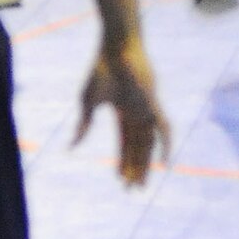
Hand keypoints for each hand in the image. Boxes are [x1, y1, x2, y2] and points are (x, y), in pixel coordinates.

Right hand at [74, 38, 170, 187]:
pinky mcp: (154, 103)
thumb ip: (83, 124)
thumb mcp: (88, 102)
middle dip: (135, 168)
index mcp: (123, 111)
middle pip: (138, 146)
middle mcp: (137, 112)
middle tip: (132, 190)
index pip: (125, 142)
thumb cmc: (101, 70)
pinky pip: (164, 128)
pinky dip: (166, 145)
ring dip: (145, 164)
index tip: (119, 180)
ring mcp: (147, 108)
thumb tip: (72, 146)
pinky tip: (163, 162)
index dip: (122, 161)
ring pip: (149, 142)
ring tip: (140, 184)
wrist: (115, 48)